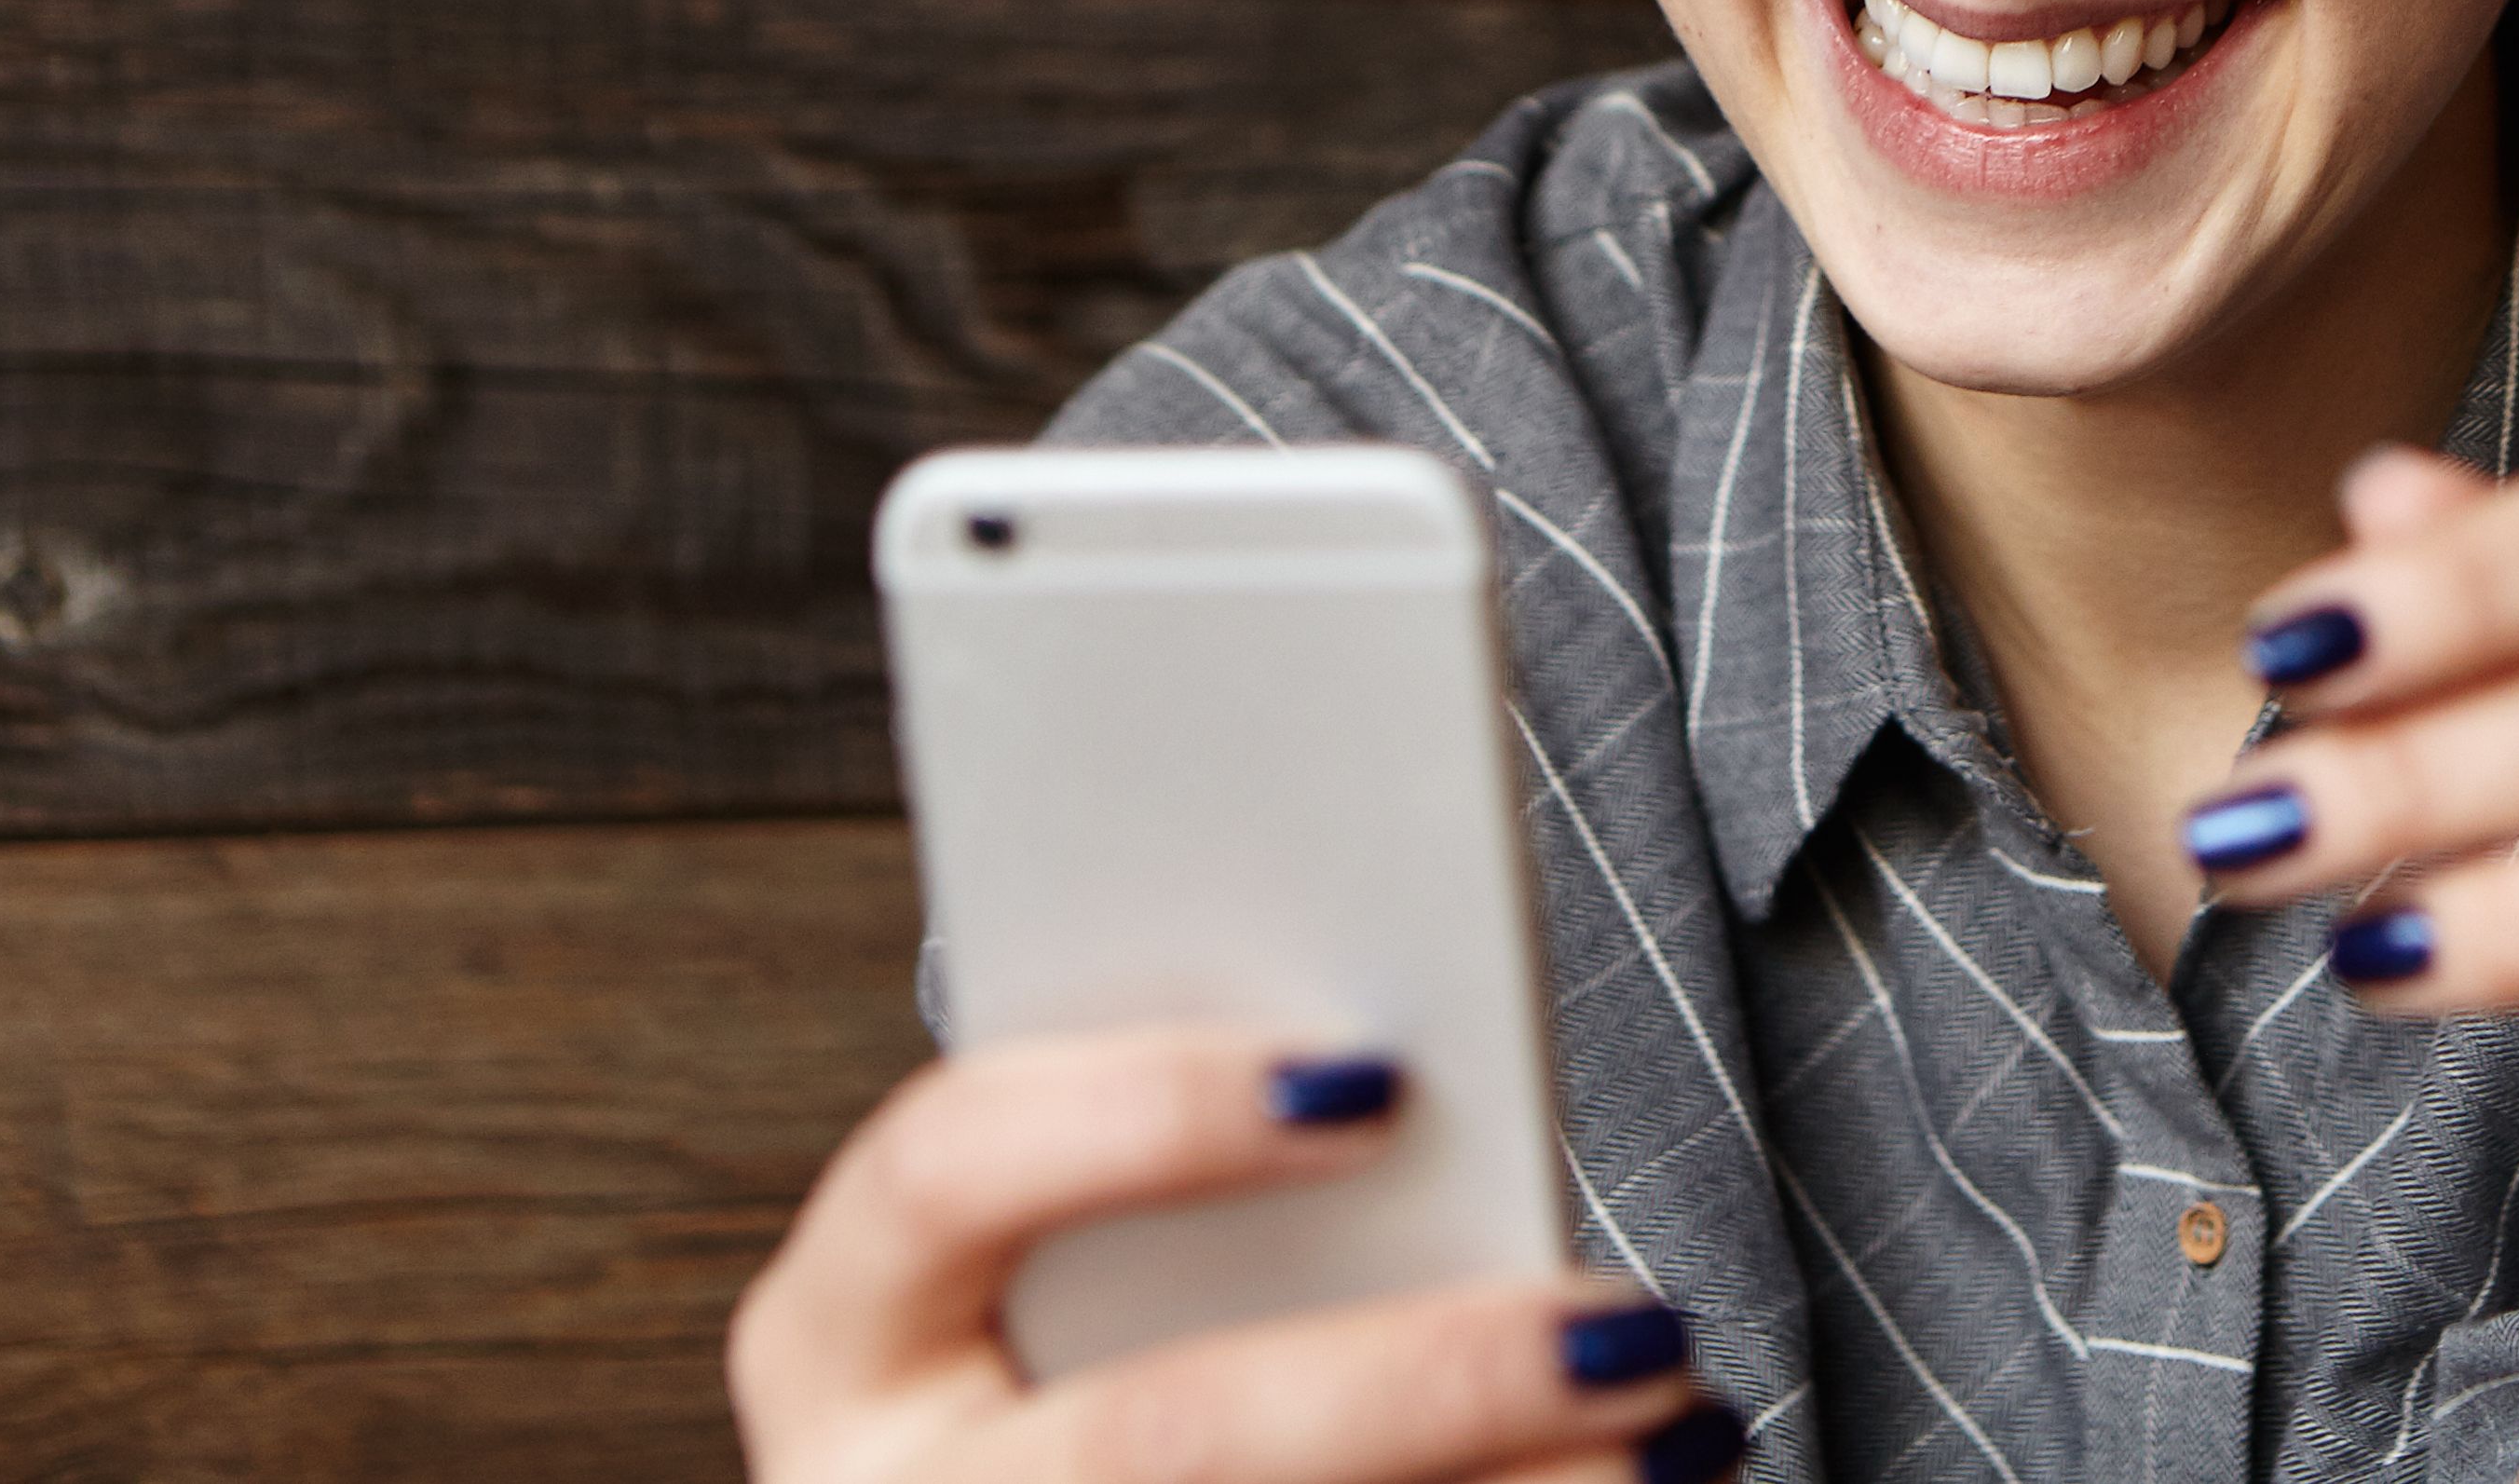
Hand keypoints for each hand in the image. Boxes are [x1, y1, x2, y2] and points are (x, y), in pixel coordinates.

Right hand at [728, 1026, 1743, 1483]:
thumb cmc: (1110, 1354)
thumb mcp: (1095, 1269)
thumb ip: (1217, 1179)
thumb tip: (1410, 1088)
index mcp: (839, 1342)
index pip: (944, 1170)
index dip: (1142, 1113)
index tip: (1373, 1078)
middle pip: (1160, 1439)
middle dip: (1426, 1383)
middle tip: (1630, 1325)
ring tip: (1679, 1428)